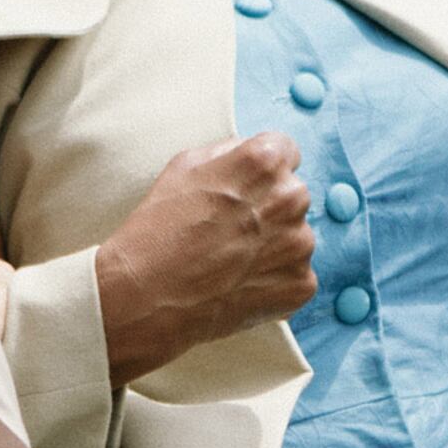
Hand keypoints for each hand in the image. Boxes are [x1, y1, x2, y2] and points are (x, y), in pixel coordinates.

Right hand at [95, 133, 314, 384]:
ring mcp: (300, 244)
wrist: (146, 295)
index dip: (261, 172)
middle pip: (292, 195)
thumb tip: (250, 152)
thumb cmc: (159, 227)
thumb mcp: (184, 166)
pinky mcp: (301, 284)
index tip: (246, 190)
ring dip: (274, 246)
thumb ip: (228, 151)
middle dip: (270, 208)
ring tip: (232, 261)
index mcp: (265, 162)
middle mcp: (291, 197)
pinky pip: (296, 276)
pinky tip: (241, 284)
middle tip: (231, 230)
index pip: (286, 152)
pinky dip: (275, 281)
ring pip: (295, 237)